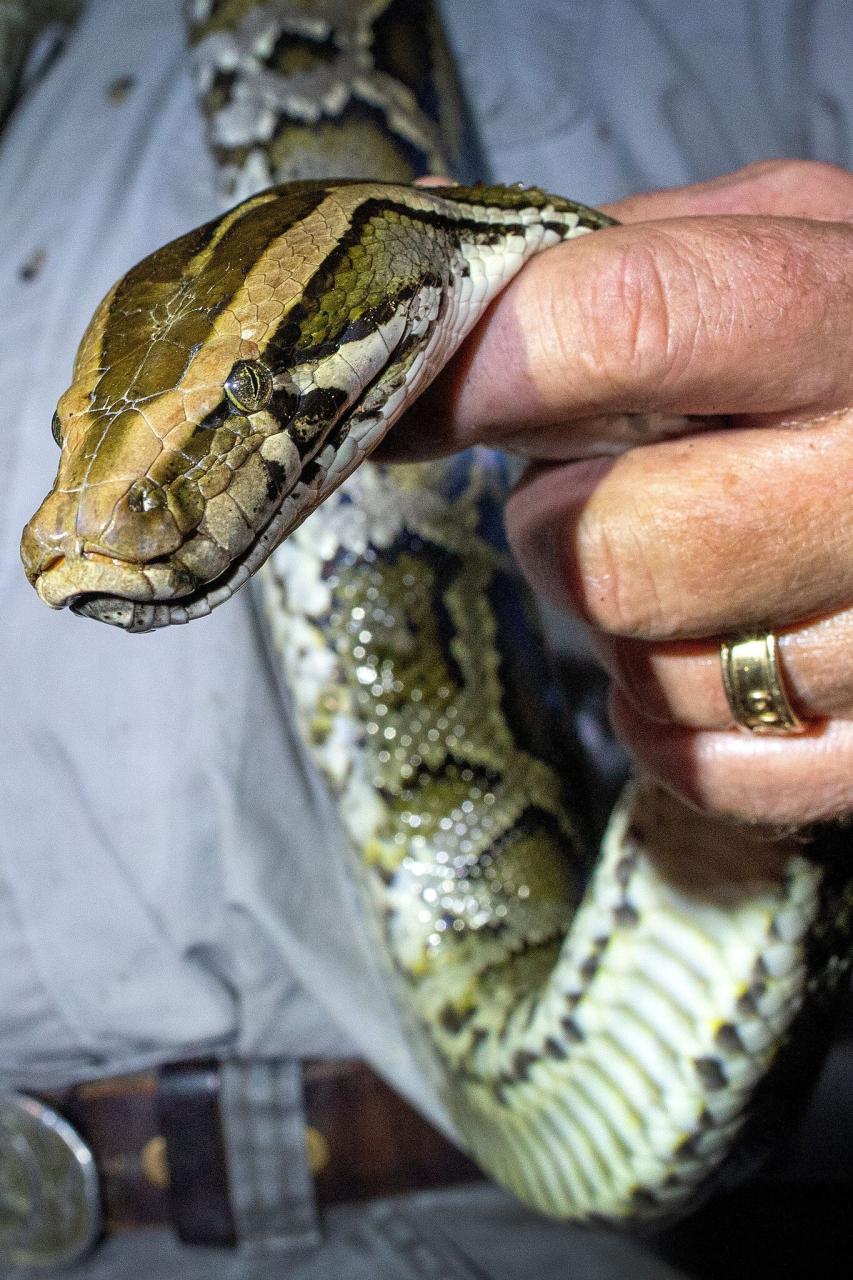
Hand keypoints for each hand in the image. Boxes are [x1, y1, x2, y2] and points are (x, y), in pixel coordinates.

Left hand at [389, 161, 852, 826]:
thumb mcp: (783, 241)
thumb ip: (620, 248)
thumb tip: (424, 230)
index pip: (627, 326)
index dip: (484, 369)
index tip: (416, 399)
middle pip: (622, 554)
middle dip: (557, 528)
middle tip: (586, 492)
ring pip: (660, 675)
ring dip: (622, 624)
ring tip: (680, 555)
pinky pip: (712, 773)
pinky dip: (667, 722)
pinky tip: (697, 648)